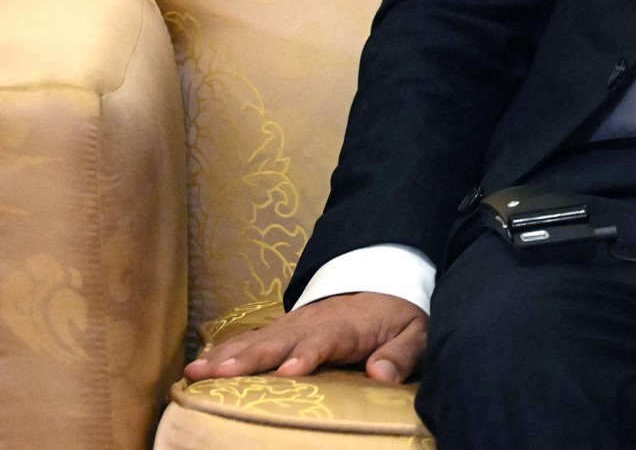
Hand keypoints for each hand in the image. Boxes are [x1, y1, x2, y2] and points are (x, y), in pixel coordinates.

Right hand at [183, 291, 426, 384]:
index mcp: (349, 325)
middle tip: (218, 374)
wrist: (386, 284)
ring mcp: (295, 323)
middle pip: (280, 339)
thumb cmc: (401, 316)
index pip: (325, 339)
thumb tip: (380, 374)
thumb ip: (401, 354)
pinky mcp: (283, 328)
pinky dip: (224, 351)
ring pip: (257, 338)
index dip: (306, 354)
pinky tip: (198, 368)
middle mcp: (315, 321)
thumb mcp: (416, 332)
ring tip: (195, 372)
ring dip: (226, 355)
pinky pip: (250, 339)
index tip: (287, 372)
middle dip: (249, 357)